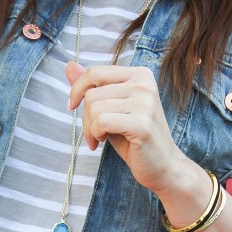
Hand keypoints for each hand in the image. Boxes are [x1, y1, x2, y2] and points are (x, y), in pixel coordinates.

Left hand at [65, 61, 183, 193]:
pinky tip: (102, 141)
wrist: (162, 166)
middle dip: (85, 117)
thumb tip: (69, 65)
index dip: (77, 90)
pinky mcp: (142, 124)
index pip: (95, 72)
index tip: (72, 106)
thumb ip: (92, 87)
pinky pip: (101, 122)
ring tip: (100, 138)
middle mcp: (144, 84)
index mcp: (140, 75)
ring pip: (94, 109)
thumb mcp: (110, 108)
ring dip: (90, 129)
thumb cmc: (133, 137)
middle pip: (92, 94)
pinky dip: (95, 134)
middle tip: (94, 133)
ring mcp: (145, 102)